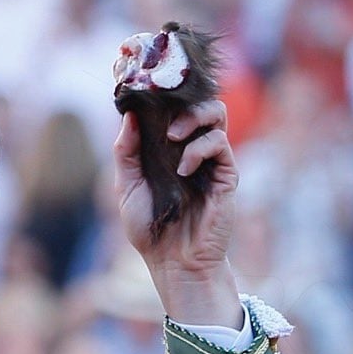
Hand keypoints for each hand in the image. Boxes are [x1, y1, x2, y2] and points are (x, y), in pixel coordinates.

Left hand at [112, 93, 246, 329]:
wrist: (175, 263)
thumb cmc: (150, 230)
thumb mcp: (126, 187)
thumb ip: (126, 151)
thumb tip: (130, 115)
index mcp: (167, 149)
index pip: (172, 108)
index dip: (162, 95)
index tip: (145, 91)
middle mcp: (191, 149)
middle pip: (199, 102)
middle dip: (182, 101)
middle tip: (164, 119)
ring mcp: (210, 161)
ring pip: (216, 113)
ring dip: (193, 117)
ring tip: (173, 136)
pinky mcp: (226, 175)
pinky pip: (219, 143)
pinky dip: (199, 148)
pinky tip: (183, 169)